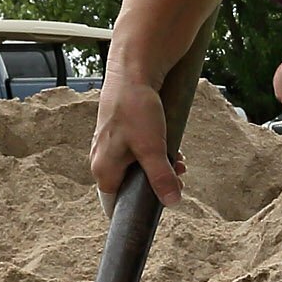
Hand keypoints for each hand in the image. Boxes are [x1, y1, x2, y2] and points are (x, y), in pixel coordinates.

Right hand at [91, 67, 180, 204]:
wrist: (132, 73)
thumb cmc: (136, 110)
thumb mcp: (153, 148)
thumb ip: (161, 177)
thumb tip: (172, 202)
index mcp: (103, 169)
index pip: (117, 204)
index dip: (139, 208)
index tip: (159, 206)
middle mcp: (101, 160)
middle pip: (130, 186)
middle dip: (156, 185)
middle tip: (178, 180)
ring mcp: (109, 146)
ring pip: (136, 168)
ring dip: (160, 168)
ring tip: (179, 163)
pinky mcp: (119, 134)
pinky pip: (137, 153)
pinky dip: (155, 153)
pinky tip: (172, 148)